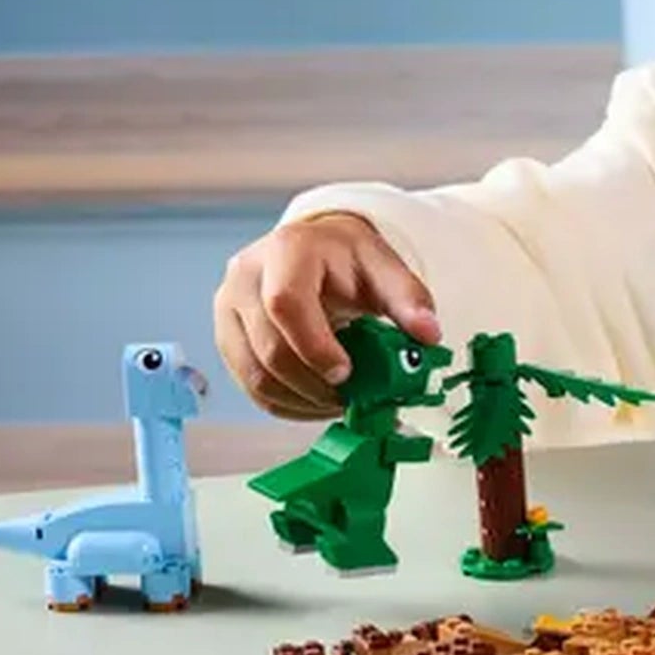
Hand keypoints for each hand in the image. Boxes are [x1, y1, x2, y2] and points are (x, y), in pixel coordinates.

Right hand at [215, 213, 441, 419]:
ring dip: (298, 399)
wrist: (316, 251)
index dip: (314, 347)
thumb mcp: (385, 268)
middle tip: (350, 396)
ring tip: (337, 401)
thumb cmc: (348, 260)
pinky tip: (315, 402)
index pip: (285, 304)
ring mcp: (228, 307)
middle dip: (311, 383)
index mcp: (287, 251)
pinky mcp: (226, 336)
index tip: (345, 373)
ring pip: (253, 373)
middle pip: (267, 346)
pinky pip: (248, 384)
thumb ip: (409, 299)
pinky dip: (284, 403)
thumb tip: (428, 334)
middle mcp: (246, 276)